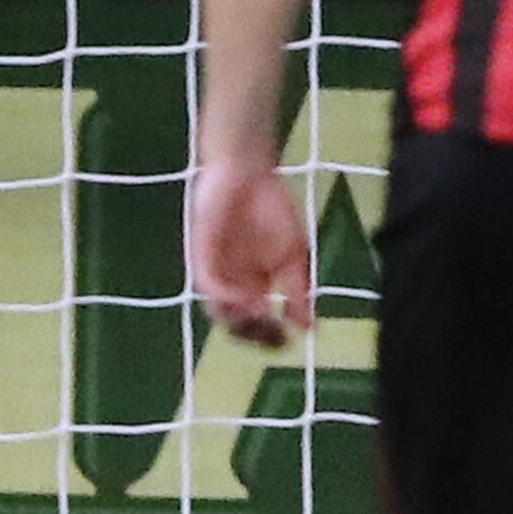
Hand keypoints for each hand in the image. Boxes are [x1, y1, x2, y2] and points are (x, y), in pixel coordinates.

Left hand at [190, 158, 313, 347]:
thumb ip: (300, 290)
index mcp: (253, 287)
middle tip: (274, 336)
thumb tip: (311, 326)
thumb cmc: (270, 209)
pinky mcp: (201, 258)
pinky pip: (209, 285)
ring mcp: (216, 272)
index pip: (258, 324)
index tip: (289, 340)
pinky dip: (224, 296)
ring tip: (262, 319)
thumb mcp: (294, 254)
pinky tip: (243, 298)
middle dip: (256, 334)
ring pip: (220, 311)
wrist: (247, 174)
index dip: (272, 336)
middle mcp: (232, 285)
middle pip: (238, 324)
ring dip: (238, 320)